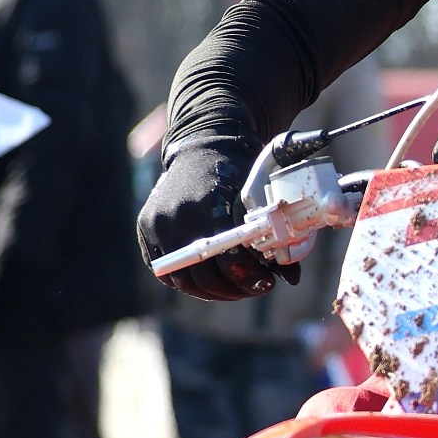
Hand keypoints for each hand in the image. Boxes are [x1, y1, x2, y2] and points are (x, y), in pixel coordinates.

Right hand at [137, 136, 297, 301]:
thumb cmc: (236, 172)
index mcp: (204, 206)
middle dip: (233, 290)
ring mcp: (154, 224)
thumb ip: (273, 236)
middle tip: (253, 289)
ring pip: (182, 280)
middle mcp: (173, 217)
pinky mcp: (144, 229)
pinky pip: (165, 271)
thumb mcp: (257, 198)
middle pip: (202, 277)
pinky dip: (188, 280)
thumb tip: (292, 278)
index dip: (249, 278)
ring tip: (234, 287)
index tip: (267, 282)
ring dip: (211, 291)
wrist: (202, 146)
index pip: (226, 260)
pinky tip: (211, 279)